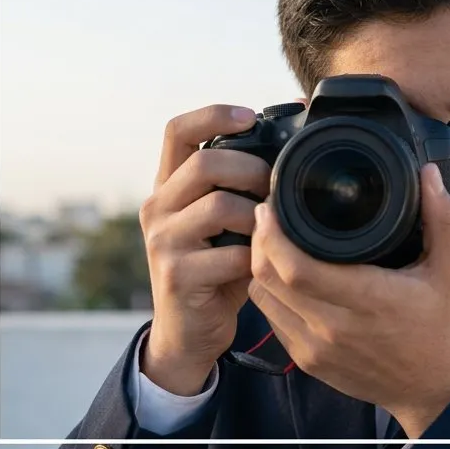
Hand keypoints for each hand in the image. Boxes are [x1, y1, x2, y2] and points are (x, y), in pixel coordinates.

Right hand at [138, 104, 270, 393]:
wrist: (189, 333)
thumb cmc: (218, 264)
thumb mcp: (222, 217)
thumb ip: (239, 181)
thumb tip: (293, 125)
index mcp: (168, 185)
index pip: (177, 130)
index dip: (213, 115)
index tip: (250, 115)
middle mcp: (156, 207)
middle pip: (204, 164)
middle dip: (251, 169)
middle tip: (276, 187)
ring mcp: (162, 242)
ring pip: (218, 206)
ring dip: (257, 215)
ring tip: (271, 228)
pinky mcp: (176, 276)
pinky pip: (229, 254)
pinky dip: (256, 256)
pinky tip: (263, 263)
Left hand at [249, 164, 449, 437]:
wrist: (430, 388)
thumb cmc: (438, 324)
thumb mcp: (449, 268)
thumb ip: (441, 217)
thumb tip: (428, 174)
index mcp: (365, 299)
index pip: (296, 267)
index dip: (272, 234)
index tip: (270, 204)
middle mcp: (332, 326)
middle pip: (269, 279)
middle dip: (259, 240)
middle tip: (268, 212)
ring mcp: (314, 347)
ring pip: (263, 298)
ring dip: (259, 266)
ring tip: (271, 238)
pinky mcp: (307, 361)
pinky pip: (272, 319)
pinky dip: (268, 292)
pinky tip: (280, 272)